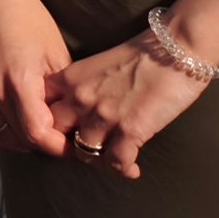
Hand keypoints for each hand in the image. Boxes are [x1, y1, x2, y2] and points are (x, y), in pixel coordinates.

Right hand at [0, 0, 75, 158]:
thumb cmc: (26, 16)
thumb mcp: (55, 53)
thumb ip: (60, 91)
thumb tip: (70, 120)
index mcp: (19, 81)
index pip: (38, 134)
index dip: (58, 146)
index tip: (72, 145)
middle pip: (20, 139)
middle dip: (45, 145)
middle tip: (63, 141)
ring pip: (0, 135)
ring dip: (23, 141)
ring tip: (41, 134)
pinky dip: (0, 133)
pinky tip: (15, 129)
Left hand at [45, 28, 216, 177]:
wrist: (176, 48)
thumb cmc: (142, 55)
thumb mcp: (97, 64)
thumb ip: (83, 86)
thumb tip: (78, 110)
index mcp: (70, 79)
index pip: (42, 109)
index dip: (50, 125)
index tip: (64, 133)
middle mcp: (81, 98)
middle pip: (58, 134)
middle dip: (68, 145)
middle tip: (87, 150)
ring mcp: (104, 115)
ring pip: (85, 153)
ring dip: (98, 160)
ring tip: (112, 159)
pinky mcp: (130, 130)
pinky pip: (116, 162)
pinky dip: (124, 169)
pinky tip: (132, 169)